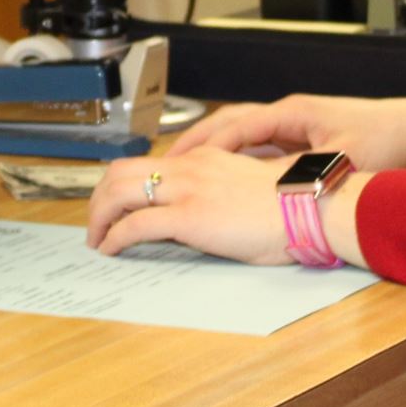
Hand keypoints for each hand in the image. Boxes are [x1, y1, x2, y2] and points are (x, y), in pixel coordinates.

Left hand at [85, 148, 303, 262]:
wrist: (309, 207)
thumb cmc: (289, 205)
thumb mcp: (245, 186)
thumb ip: (218, 189)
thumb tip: (202, 210)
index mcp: (204, 157)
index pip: (148, 163)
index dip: (124, 184)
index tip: (117, 203)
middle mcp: (189, 166)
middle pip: (122, 171)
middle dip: (100, 197)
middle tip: (96, 221)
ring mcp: (187, 190)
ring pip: (120, 192)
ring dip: (99, 216)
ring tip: (97, 238)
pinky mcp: (189, 216)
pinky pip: (136, 224)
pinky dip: (115, 237)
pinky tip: (111, 248)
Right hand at [166, 91, 405, 171]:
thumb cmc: (384, 138)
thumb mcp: (340, 161)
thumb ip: (301, 172)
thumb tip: (267, 190)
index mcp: (291, 112)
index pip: (235, 125)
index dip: (203, 145)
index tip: (177, 162)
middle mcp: (288, 113)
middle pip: (229, 124)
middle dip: (195, 143)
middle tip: (165, 165)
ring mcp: (294, 124)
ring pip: (241, 133)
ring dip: (213, 149)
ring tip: (185, 170)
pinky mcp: (303, 138)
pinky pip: (258, 147)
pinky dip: (236, 159)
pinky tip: (225, 178)